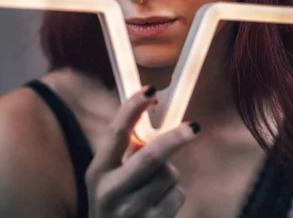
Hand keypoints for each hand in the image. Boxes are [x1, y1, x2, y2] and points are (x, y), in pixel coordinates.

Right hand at [85, 86, 199, 217]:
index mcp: (97, 172)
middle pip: (150, 156)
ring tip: (153, 188)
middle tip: (195, 126)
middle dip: (174, 139)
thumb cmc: (117, 201)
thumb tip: (156, 112)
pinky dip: (173, 195)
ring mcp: (131, 211)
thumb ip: (129, 151)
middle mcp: (110, 192)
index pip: (116, 133)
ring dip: (169, 174)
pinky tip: (158, 206)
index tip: (150, 88)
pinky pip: (177, 195)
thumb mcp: (112, 177)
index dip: (133, 107)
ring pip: (168, 174)